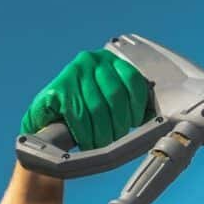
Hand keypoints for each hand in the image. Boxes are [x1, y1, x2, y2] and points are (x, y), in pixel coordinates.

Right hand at [21, 49, 148, 151]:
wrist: (48, 119)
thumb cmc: (87, 111)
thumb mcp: (114, 101)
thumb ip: (133, 103)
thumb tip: (156, 117)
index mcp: (111, 61)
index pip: (134, 81)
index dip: (138, 107)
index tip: (135, 123)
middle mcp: (92, 61)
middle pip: (116, 97)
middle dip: (119, 124)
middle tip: (116, 138)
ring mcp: (73, 72)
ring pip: (98, 108)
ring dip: (102, 131)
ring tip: (101, 142)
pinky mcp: (56, 89)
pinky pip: (78, 116)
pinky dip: (85, 133)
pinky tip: (86, 140)